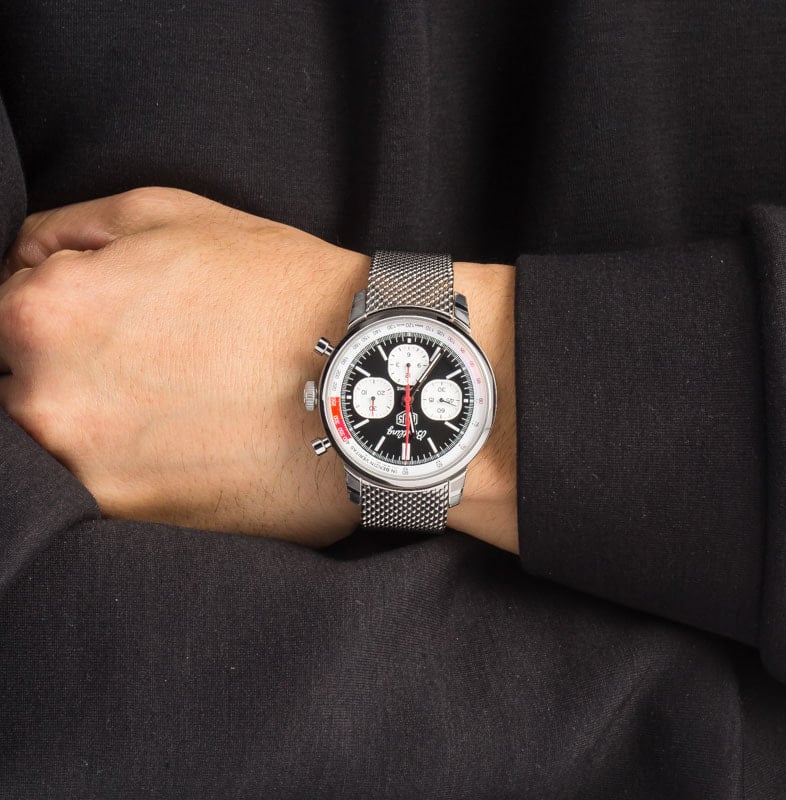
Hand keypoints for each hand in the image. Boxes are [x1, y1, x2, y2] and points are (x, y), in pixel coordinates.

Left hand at [0, 187, 518, 552]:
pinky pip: (97, 485)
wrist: (366, 380)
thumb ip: (63, 234)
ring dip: (95, 420)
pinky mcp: (132, 519)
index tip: (104, 323)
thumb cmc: (277, 289)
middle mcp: (46, 400)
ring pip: (52, 440)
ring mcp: (84, 472)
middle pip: (15, 385)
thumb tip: (16, 266)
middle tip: (149, 363)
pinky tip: (185, 439)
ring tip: (173, 403)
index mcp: (44, 312)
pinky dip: (129, 462)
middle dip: (67, 368)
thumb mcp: (168, 214)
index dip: (52, 312)